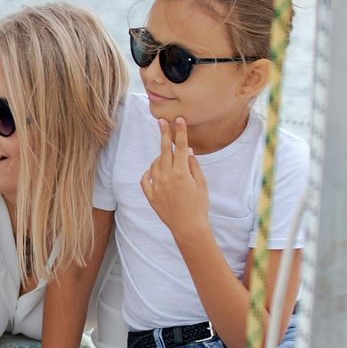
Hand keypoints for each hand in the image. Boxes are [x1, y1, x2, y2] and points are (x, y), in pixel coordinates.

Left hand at [139, 117, 209, 236]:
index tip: (178, 120)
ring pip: (155, 164)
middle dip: (164, 134)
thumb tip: (186, 150)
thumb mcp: (201, 184)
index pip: (180, 147)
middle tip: (161, 122)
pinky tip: (155, 171)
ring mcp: (156, 186)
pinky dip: (150, 172)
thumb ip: (193, 165)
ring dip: (160, 157)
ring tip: (167, 157)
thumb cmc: (199, 205)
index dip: (179, 132)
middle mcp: (166, 177)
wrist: (188, 227)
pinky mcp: (150, 195)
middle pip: (164, 150)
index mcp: (181, 173)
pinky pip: (145, 178)